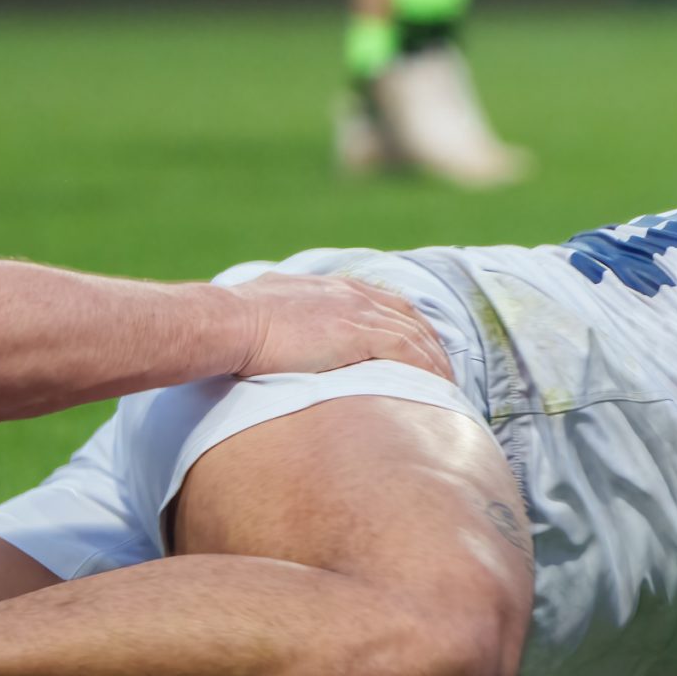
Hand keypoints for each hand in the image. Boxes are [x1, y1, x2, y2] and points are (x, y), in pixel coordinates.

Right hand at [225, 274, 452, 379]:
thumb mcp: (265, 309)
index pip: (385, 303)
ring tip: (448, 385)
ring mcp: (357, 312)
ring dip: (435, 360)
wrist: (227, 322)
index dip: (408, 325)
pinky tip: (437, 386)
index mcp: (332, 289)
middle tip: (444, 369)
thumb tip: (274, 337)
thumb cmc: (234, 323)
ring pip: (414, 335)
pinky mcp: (357, 334)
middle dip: (430, 343)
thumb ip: (283, 319)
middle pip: (409, 317)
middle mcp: (351, 295)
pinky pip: (407, 351)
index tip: (420, 345)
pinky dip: (426, 368)